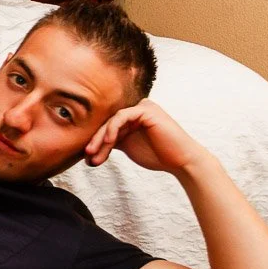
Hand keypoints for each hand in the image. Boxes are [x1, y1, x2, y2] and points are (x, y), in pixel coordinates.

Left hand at [85, 99, 210, 175]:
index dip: (94, 142)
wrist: (180, 161)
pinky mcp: (145, 109)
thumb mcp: (127, 147)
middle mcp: (134, 110)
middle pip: (107, 123)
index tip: (87, 160)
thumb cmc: (157, 155)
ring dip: (100, 138)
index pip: (106, 127)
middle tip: (87, 156)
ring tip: (93, 153)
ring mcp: (141, 107)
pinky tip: (108, 142)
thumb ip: (110, 144)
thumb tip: (87, 154)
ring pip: (111, 121)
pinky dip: (112, 129)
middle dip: (95, 141)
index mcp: (130, 117)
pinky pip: (121, 116)